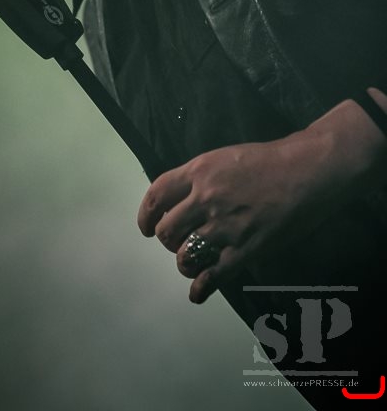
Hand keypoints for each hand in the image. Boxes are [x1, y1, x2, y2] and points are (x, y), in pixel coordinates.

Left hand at [136, 129, 350, 304]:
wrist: (306, 170)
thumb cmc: (269, 160)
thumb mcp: (224, 158)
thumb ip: (200, 178)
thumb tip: (182, 200)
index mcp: (198, 171)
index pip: (156, 195)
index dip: (145, 215)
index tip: (145, 227)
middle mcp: (205, 199)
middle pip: (165, 230)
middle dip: (167, 239)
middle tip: (177, 241)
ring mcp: (225, 226)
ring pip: (184, 256)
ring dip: (184, 262)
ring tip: (192, 260)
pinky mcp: (245, 249)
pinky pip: (213, 276)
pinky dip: (201, 288)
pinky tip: (198, 293)